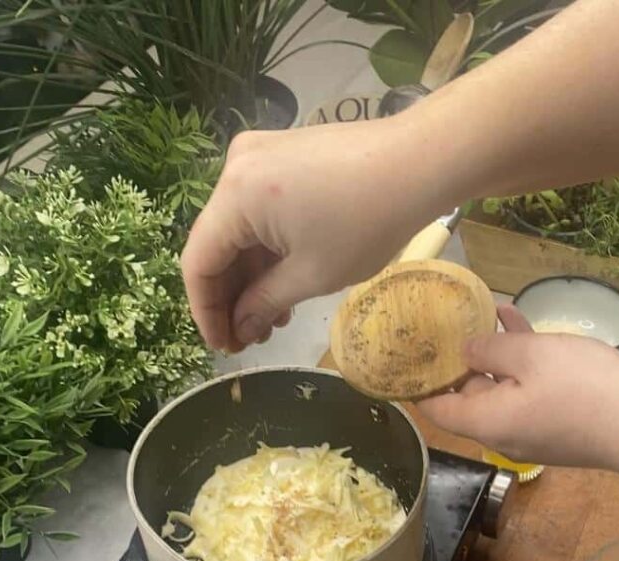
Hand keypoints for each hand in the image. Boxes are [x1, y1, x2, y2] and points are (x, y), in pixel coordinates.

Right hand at [181, 119, 443, 352]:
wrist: (420, 163)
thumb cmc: (367, 223)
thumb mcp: (312, 275)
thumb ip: (265, 303)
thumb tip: (240, 329)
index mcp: (235, 194)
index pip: (198, 262)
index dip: (205, 311)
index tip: (223, 346)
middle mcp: (236, 167)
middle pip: (217, 244)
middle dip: (232, 296)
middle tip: (250, 340)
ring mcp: (260, 157)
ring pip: (241, 229)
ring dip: (252, 277)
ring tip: (274, 321)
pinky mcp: (283, 156)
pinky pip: (260, 210)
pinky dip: (268, 249)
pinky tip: (286, 285)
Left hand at [418, 305, 618, 475]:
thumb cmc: (583, 387)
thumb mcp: (531, 355)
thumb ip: (490, 349)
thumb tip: (463, 352)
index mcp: (485, 423)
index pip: (435, 410)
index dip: (419, 383)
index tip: (410, 353)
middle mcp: (501, 435)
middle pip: (467, 400)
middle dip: (460, 360)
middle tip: (450, 320)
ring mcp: (531, 434)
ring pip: (501, 392)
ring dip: (495, 355)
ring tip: (488, 311)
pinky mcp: (557, 428)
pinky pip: (527, 395)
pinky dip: (522, 367)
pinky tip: (523, 326)